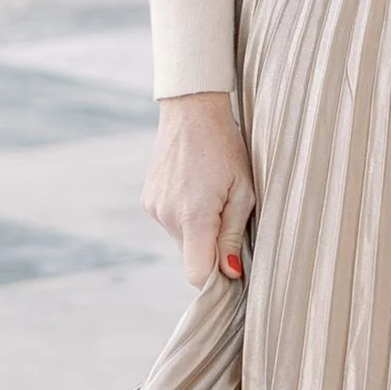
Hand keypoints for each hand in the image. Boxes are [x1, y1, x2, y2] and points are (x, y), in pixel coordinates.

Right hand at [144, 91, 256, 287]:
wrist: (192, 110)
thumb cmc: (226, 147)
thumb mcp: (243, 191)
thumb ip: (233, 234)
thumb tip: (231, 273)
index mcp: (194, 215)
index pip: (197, 274)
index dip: (216, 279)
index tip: (233, 268)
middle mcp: (167, 216)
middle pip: (191, 257)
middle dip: (212, 248)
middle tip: (230, 215)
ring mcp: (153, 207)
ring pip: (182, 241)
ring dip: (199, 230)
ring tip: (212, 195)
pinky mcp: (147, 200)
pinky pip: (171, 223)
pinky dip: (186, 217)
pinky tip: (196, 188)